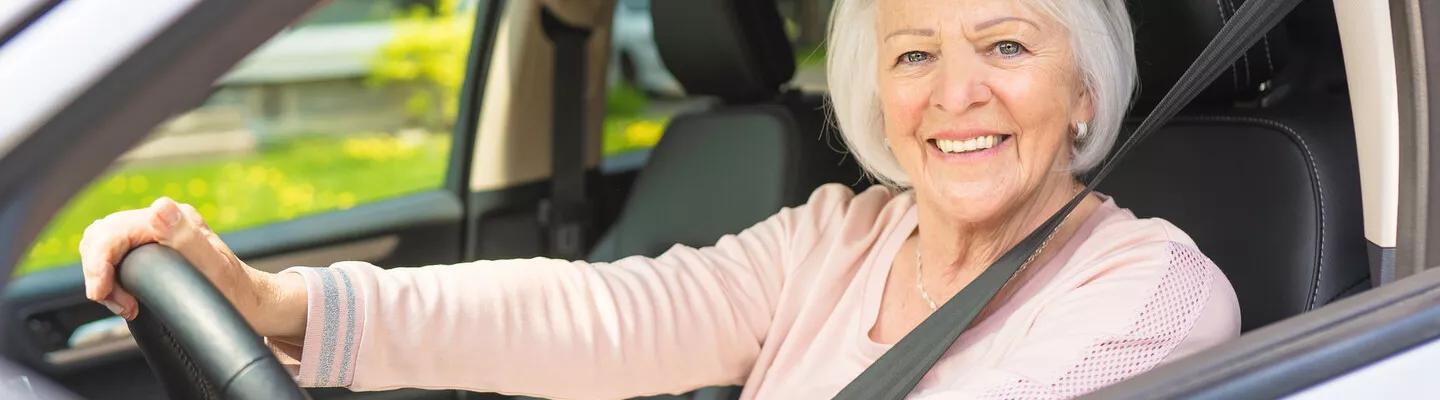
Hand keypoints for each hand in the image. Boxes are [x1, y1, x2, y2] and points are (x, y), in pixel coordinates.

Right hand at [79, 197, 306, 338]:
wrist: (253, 304)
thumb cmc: (239, 291)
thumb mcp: (215, 268)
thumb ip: (187, 238)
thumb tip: (160, 208)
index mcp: (175, 219)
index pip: (113, 232)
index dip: (99, 263)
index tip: (102, 294)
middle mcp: (164, 221)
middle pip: (102, 236)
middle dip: (99, 271)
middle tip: (122, 304)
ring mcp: (157, 234)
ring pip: (104, 245)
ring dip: (104, 276)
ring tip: (126, 303)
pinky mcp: (152, 250)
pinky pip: (115, 256)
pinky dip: (111, 278)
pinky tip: (128, 298)